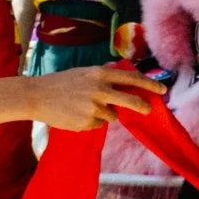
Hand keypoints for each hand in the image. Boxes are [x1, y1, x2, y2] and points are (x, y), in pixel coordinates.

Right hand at [28, 64, 160, 130]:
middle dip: (143, 106)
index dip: (150, 84)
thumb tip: (125, 78)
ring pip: (112, 116)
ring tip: (84, 107)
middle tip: (148, 110)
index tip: (162, 90)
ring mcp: (94, 107)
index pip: (132, 79)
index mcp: (100, 74)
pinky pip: (98, 124)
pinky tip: (76, 115)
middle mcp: (100, 90)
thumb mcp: (84, 73)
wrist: (36, 96)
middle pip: (131, 101)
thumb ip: (104, 76)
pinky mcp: (87, 122)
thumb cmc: (61, 83)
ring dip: (105, 114)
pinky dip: (91, 122)